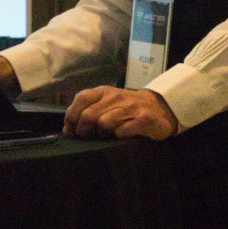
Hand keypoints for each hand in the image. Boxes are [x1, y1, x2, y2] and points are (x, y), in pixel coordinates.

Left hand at [64, 86, 179, 139]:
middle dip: (83, 130)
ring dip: (100, 134)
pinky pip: (122, 132)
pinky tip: (120, 136)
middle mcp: (116, 97)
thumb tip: (67, 129)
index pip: (81, 98)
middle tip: (86, 136)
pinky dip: (117, 136)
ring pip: (104, 123)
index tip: (71, 128)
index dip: (71, 115)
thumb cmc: (127, 108)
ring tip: (105, 136)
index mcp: (104, 92)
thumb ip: (86, 113)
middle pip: (89, 115)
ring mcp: (130, 108)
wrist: (160, 107)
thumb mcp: (106, 104)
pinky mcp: (143, 120)